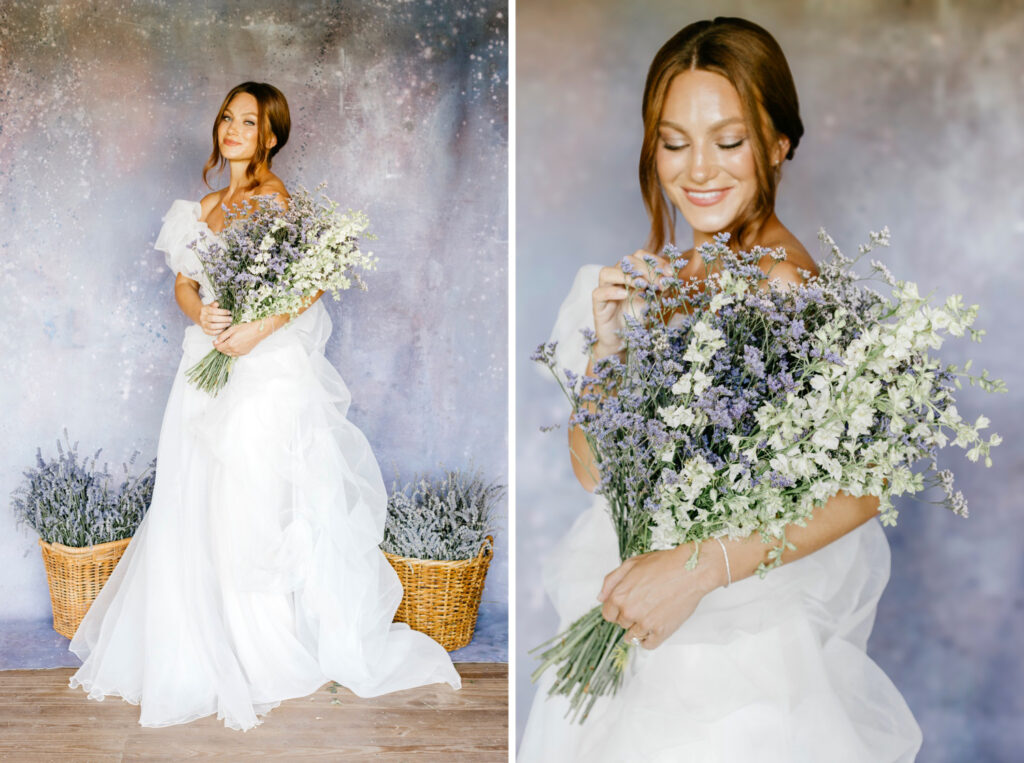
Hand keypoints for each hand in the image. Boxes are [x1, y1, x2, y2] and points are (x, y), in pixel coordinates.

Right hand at [199, 301, 231, 336]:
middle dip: (224, 319)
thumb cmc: (210, 311)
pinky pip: (212, 332)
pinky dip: (219, 331)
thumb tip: (217, 303)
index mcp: (204, 310)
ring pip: (212, 326)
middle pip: (213, 319)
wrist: (202, 317)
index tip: (229, 312)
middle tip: (231, 319)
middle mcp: (202, 317)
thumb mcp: (211, 305)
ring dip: (222, 325)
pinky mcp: (205, 331)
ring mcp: (203, 325)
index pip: (213, 311)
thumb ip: (214, 304)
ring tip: (229, 323)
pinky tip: (224, 328)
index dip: (222, 312)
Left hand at [212, 319, 276, 356]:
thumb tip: (216, 341)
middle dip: (220, 346)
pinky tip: (234, 345)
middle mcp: (235, 350)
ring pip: (228, 353)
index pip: (218, 347)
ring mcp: (240, 352)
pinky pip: (235, 354)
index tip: (215, 341)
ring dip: (226, 349)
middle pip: (223, 351)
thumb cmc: (246, 328)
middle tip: (221, 340)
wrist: (258, 331)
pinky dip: (232, 351)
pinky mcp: (244, 353)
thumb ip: (222, 336)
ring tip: (227, 342)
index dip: (215, 344)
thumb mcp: (232, 329)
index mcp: (230, 344)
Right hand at [593, 250, 669, 360]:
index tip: (670, 272)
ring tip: (643, 284)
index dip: (654, 261)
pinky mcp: (598, 305)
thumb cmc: (637, 319)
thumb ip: (661, 289)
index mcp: (631, 274)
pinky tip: (625, 295)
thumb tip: (670, 277)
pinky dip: (611, 292)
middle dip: (646, 269)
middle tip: (660, 282)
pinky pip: (599, 292)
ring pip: (607, 272)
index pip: (639, 256)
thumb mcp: (655, 301)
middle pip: (625, 261)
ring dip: (626, 275)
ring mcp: (605, 291)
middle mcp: (617, 279)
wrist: (623, 342)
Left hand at [597, 543, 723, 649]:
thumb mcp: (631, 564)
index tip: (626, 605)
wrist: (690, 571)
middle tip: (644, 604)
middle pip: (621, 624)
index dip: (617, 609)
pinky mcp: (661, 632)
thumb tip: (600, 598)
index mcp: (619, 596)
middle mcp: (629, 612)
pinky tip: (654, 629)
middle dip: (629, 616)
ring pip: (633, 636)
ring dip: (639, 628)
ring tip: (651, 614)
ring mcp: (645, 623)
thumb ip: (611, 581)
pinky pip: (647, 645)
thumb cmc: (663, 564)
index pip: (608, 614)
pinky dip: (649, 640)